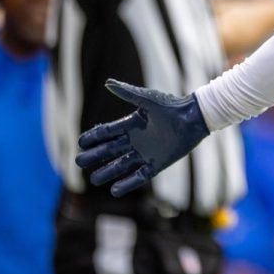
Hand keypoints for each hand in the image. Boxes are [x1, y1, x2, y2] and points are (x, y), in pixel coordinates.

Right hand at [75, 80, 209, 195]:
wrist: (194, 118)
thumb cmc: (172, 106)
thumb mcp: (147, 99)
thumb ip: (127, 93)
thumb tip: (107, 83)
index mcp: (131, 125)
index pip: (107, 133)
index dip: (93, 138)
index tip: (80, 143)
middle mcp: (136, 140)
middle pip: (110, 150)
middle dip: (94, 156)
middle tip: (79, 163)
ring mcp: (146, 153)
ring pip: (122, 165)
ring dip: (108, 172)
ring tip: (94, 180)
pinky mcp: (157, 163)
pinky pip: (140, 176)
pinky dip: (128, 183)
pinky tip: (115, 190)